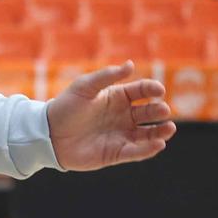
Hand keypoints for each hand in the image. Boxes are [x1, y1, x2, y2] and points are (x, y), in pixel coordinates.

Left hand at [45, 62, 176, 170]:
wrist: (48, 134)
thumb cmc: (65, 107)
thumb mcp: (85, 87)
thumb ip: (107, 76)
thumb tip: (131, 64)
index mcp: (118, 97)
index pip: (141, 92)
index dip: (152, 90)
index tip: (159, 91)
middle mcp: (123, 116)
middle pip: (148, 112)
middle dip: (158, 111)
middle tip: (163, 110)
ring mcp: (121, 135)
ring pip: (148, 134)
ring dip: (161, 131)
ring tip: (170, 128)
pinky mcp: (116, 153)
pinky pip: (136, 151)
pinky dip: (148, 149)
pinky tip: (158, 145)